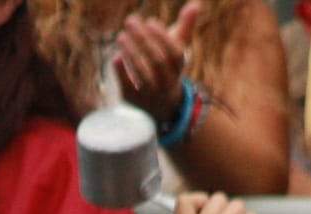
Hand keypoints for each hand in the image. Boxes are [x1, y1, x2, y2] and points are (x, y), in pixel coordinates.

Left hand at [115, 1, 201, 125]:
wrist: (162, 106)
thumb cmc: (168, 68)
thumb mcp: (177, 49)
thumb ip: (185, 26)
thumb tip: (195, 4)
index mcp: (178, 68)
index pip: (174, 53)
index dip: (163, 37)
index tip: (150, 21)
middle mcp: (167, 83)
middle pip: (158, 62)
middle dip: (143, 40)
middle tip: (130, 20)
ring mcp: (151, 93)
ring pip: (143, 75)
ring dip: (131, 54)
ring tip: (121, 36)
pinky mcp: (134, 100)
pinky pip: (128, 86)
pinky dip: (121, 72)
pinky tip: (115, 56)